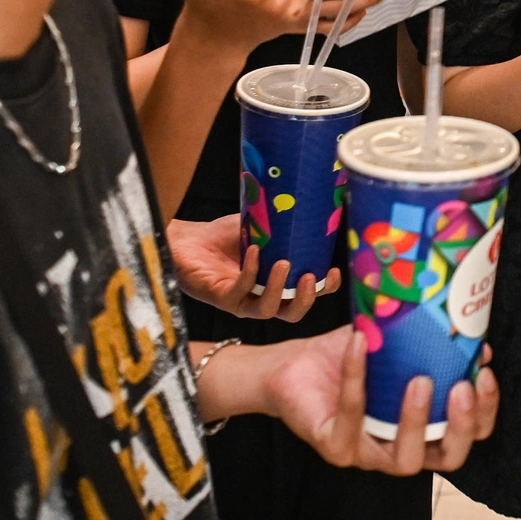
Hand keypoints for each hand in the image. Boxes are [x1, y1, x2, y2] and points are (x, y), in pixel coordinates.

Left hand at [166, 215, 339, 320]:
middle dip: (305, 299)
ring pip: (267, 311)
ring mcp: (240, 301)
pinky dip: (250, 272)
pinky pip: (240, 292)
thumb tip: (315, 205)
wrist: (186, 239)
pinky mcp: (220, 298)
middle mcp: (261, 298)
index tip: (333, 271)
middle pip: (291, 314)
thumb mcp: (261, 229)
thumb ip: (284, 227)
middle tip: (310, 278)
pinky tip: (253, 251)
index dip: (324, 289)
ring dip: (279, 289)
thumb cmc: (222, 236)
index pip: (306, 295)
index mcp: (276, 285)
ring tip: (283, 264)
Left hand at [261, 330, 498, 474]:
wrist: (293, 367)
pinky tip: (360, 343)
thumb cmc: (352, 357)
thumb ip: (432, 342)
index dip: (483, 414)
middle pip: (447, 459)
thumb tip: (475, 334)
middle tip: (462, 388)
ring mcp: (367, 453)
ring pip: (403, 459)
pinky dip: (357, 379)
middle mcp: (399, 448)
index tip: (485, 375)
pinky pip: (352, 419)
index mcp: (422, 429)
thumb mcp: (398, 346)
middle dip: (462, 427)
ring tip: (420, 380)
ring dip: (416, 421)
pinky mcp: (333, 446)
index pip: (467, 436)